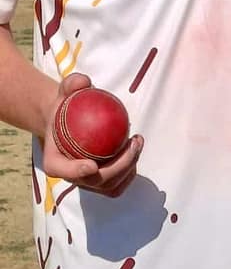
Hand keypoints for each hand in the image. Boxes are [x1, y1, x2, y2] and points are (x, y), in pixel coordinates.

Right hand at [41, 72, 142, 197]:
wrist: (70, 121)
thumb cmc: (67, 106)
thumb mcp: (66, 91)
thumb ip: (72, 84)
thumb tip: (83, 82)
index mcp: (54, 161)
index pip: (62, 170)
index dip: (76, 172)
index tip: (92, 165)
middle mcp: (71, 176)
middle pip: (94, 181)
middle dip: (117, 167)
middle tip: (132, 143)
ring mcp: (88, 181)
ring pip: (110, 186)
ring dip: (128, 168)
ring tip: (137, 142)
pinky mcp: (103, 181)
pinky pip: (119, 183)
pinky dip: (130, 169)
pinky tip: (137, 147)